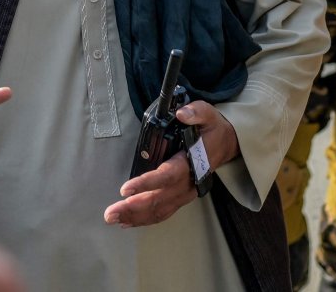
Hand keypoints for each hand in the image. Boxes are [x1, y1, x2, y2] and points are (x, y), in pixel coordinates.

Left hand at [103, 101, 237, 227]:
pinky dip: (145, 219)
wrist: (225, 145)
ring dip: (135, 217)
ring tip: (113, 218)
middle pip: (158, 199)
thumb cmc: (212, 130)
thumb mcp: (208, 114)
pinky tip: (127, 222)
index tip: (125, 189)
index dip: (146, 183)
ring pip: (159, 210)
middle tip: (109, 213)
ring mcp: (185, 194)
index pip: (167, 176)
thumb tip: (182, 114)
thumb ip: (196, 113)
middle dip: (132, 208)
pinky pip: (163, 213)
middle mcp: (188, 183)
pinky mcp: (181, 198)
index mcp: (191, 163)